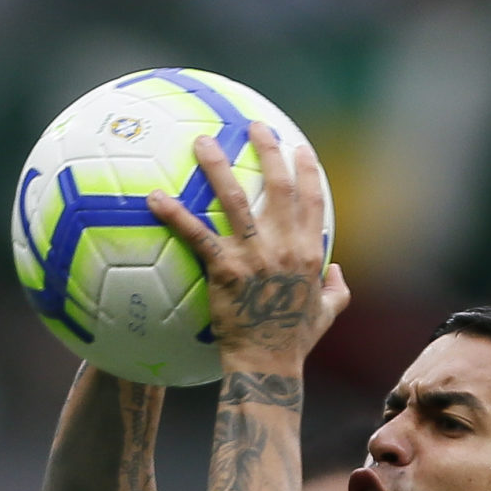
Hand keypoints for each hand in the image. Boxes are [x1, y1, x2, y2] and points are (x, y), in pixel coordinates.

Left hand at [148, 122, 348, 365]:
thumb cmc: (295, 342)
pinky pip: (196, 234)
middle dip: (268, 150)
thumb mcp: (327, 314)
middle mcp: (285, 246)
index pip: (312, 199)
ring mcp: (254, 255)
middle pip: (278, 186)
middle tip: (255, 125)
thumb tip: (337, 270)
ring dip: (217, 166)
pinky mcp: (225, 269)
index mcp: (310, 252)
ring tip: (202, 142)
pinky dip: (174, 213)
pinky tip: (153, 196)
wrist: (267, 364)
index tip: (299, 148)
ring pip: (235, 198)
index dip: (307, 170)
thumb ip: (336, 289)